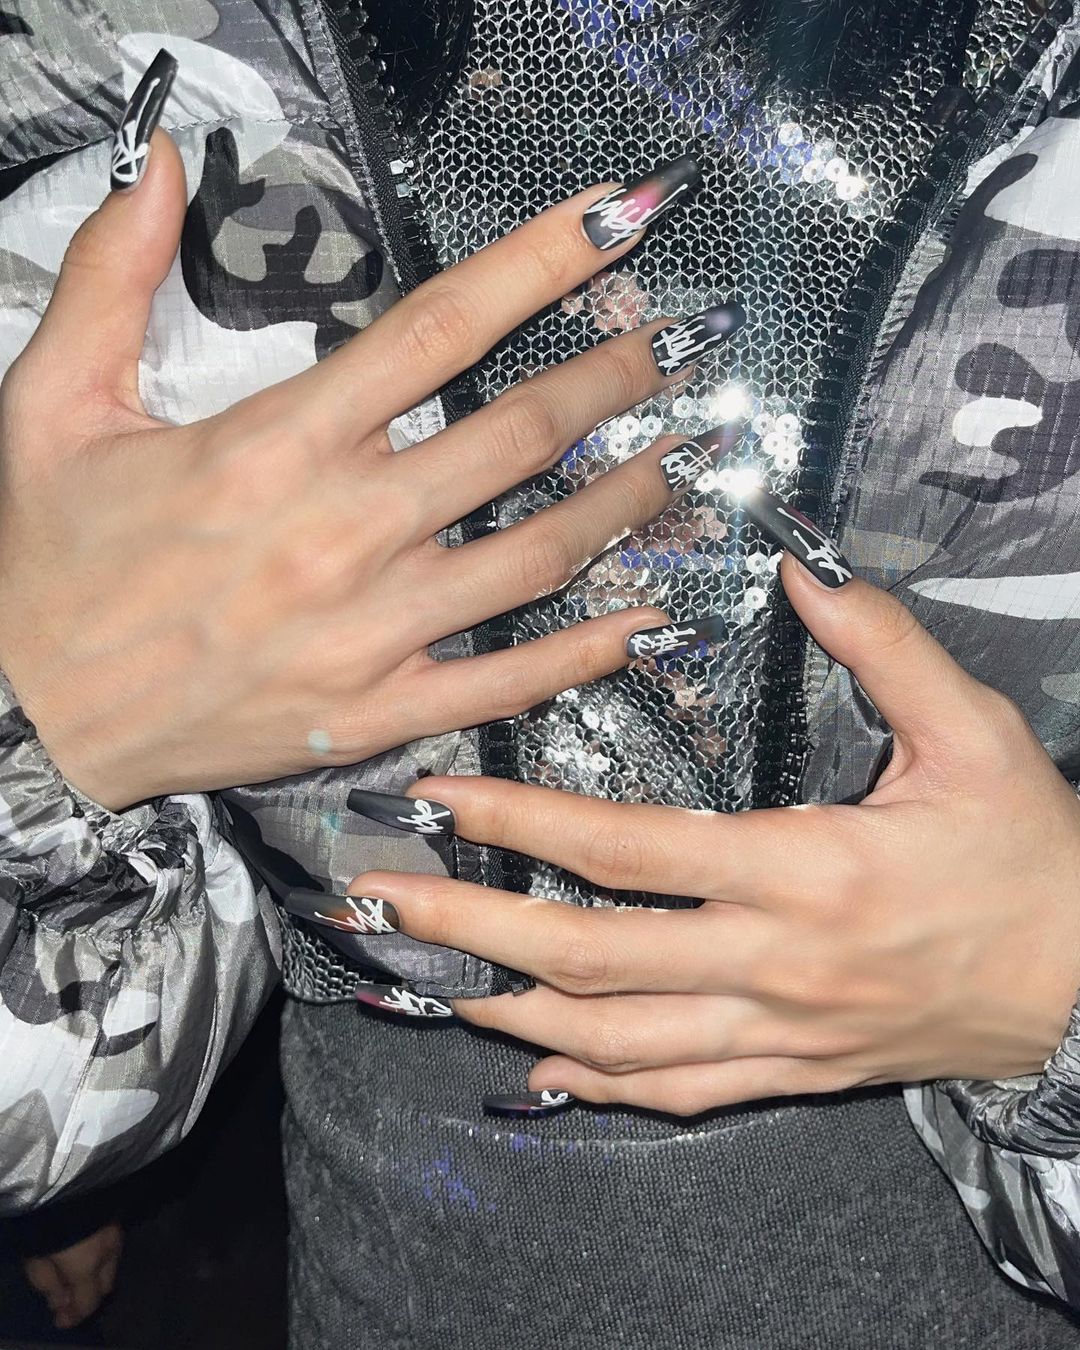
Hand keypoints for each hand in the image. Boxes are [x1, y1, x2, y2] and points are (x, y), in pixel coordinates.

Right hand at [0, 126, 706, 808]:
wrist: (30, 721)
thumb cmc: (46, 566)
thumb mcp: (49, 405)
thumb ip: (108, 275)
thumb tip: (166, 164)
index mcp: (272, 446)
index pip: (436, 329)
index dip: (537, 264)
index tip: (610, 225)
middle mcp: (340, 533)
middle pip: (514, 437)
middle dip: (612, 378)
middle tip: (676, 346)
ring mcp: (369, 633)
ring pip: (533, 556)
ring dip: (622, 502)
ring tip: (683, 460)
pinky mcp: (376, 711)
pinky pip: (503, 679)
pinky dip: (583, 651)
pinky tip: (644, 621)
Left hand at [22, 1222, 121, 1330]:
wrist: (69, 1169)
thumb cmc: (48, 1218)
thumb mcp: (37, 1256)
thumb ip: (48, 1283)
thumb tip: (61, 1303)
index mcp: (89, 1265)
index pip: (89, 1302)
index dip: (75, 1316)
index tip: (61, 1320)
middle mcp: (110, 1251)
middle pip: (106, 1285)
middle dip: (89, 1295)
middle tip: (70, 1297)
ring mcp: (117, 1230)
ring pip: (113, 1263)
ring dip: (97, 1273)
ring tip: (78, 1272)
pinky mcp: (117, 1214)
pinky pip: (113, 1244)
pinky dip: (102, 1255)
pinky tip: (88, 1250)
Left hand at [348, 548, 1079, 1114]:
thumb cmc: (1032, 856)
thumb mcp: (977, 734)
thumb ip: (884, 646)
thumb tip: (803, 568)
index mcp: (808, 869)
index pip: (630, 849)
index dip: (523, 822)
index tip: (444, 799)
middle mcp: (776, 961)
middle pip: (593, 957)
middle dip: (475, 928)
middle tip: (387, 904)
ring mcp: (780, 1032)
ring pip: (619, 1043)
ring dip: (513, 1012)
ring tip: (432, 981)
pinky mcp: (795, 1072)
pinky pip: (681, 1093)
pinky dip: (600, 1086)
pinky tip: (540, 1069)